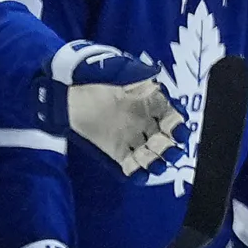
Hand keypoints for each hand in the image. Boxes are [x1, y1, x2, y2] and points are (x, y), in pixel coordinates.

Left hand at [51, 41, 181, 176]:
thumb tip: (154, 73)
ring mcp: (132, 138)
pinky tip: (139, 176)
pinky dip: (136, 172)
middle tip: (170, 153)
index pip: (173, 118)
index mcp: (154, 103)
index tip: (178, 133)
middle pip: (165, 139)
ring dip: (156, 161)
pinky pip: (131, 164)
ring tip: (157, 166)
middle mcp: (147, 123)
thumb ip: (137, 74)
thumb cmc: (96, 77)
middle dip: (170, 147)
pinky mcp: (117, 151)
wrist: (69, 93)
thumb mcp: (120, 71)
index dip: (178, 126)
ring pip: (151, 154)